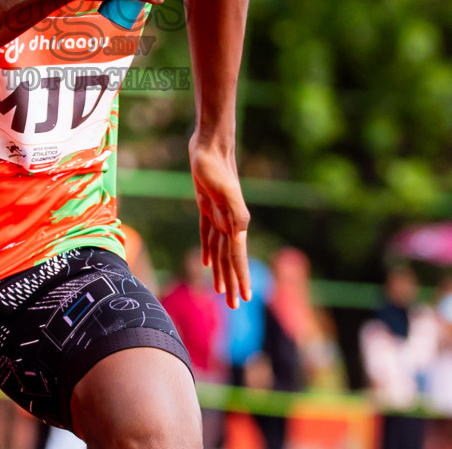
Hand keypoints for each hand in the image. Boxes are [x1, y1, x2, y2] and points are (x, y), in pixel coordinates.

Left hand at [190, 137, 251, 308]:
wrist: (209, 146)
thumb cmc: (216, 167)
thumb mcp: (225, 190)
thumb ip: (235, 214)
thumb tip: (240, 238)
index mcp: (236, 223)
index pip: (237, 257)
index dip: (241, 278)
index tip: (245, 298)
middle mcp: (229, 222)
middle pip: (229, 260)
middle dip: (231, 282)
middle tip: (233, 306)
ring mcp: (218, 215)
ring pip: (218, 250)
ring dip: (219, 271)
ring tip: (219, 290)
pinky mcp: (206, 207)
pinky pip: (208, 235)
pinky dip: (207, 250)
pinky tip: (205, 263)